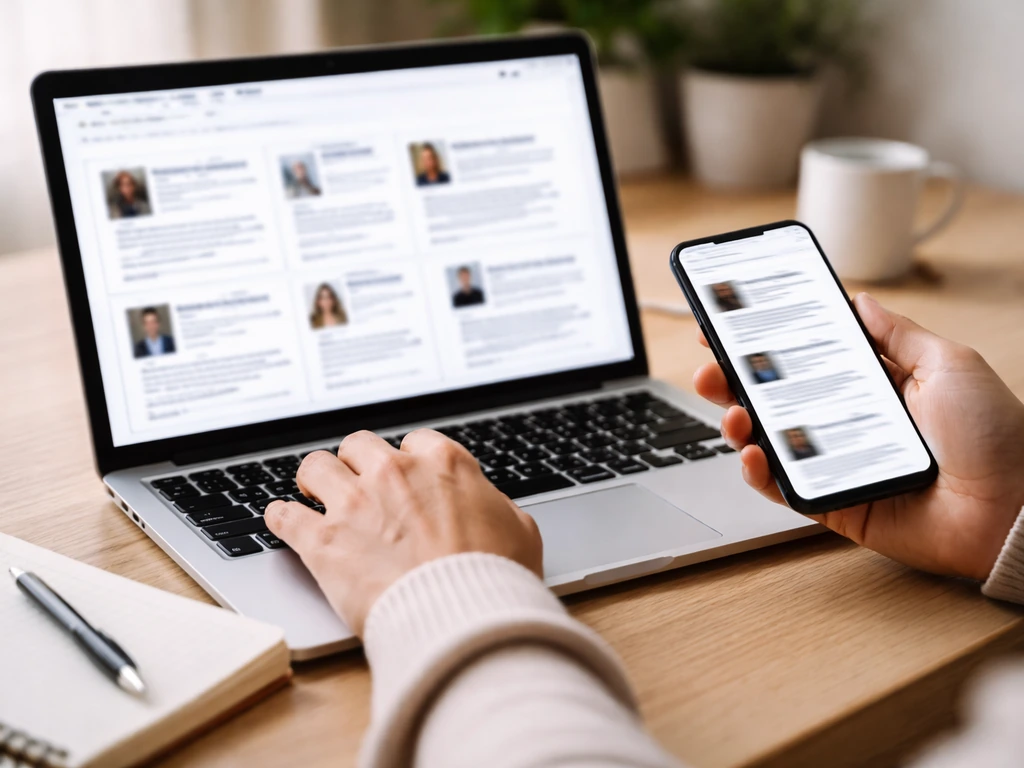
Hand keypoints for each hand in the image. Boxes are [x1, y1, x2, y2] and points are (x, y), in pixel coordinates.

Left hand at [264, 430, 541, 634]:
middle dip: (357, 463)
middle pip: (359, 445)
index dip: (409, 461)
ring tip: (314, 493)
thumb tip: (488, 506)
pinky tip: (281, 519)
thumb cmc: (496, 579)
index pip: (415, 442)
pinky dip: (280, 517)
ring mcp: (354, 504)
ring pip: (315, 467)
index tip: (406, 479)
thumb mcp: (520, 532)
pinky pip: (284, 515)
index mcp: (443, 464)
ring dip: (315, 480)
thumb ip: (495, 507)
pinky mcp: (322, 542)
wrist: (461, 619)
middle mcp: (394, 473)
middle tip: (357, 482)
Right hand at [694, 293, 1023, 579]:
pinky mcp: (836, 504)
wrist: (1016, 508)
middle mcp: (848, 423)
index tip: (731, 325)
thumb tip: (860, 300)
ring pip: (771, 441)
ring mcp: (838, 464)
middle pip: (775, 398)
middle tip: (710, 367)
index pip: (805, 358)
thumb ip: (897, 334)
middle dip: (735, 381)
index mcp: (873, 385)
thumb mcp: (949, 364)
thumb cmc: (997, 436)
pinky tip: (754, 453)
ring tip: (734, 411)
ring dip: (740, 423)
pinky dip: (760, 473)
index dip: (765, 343)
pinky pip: (785, 489)